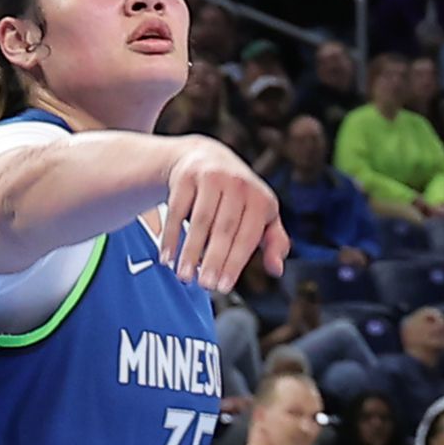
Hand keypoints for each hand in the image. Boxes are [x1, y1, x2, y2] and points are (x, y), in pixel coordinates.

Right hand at [155, 138, 289, 294]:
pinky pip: (177, 210)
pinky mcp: (186, 176)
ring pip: (199, 221)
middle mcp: (238, 184)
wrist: (206, 157)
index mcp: (260, 198)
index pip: (248, 236)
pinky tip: (167, 257)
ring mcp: (211, 177)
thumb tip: (277, 270)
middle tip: (205, 285)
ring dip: (190, 251)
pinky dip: (170, 236)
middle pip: (223, 229)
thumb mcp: (262, 214)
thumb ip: (274, 241)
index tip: (223, 287)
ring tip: (184, 276)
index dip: (235, 263)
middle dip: (213, 260)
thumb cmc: (239, 197)